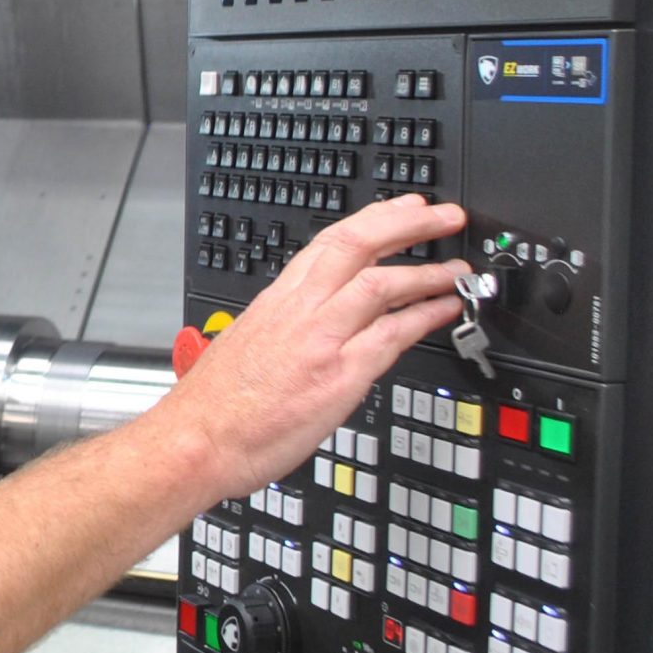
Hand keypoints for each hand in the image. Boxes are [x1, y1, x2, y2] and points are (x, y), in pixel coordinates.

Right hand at [161, 195, 467, 499]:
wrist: (195, 442)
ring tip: (456, 270)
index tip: (401, 209)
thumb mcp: (244, 347)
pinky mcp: (338, 376)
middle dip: (408, 223)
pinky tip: (444, 311)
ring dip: (427, 271)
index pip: (330, 243)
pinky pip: (391, 336)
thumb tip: (311, 332)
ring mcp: (320, 341)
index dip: (373, 219)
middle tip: (444, 215)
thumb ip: (283, 331)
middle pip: (358, 245)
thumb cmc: (213, 407)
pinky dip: (424, 317)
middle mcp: (298, 312)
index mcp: (275, 302)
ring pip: (380, 284)